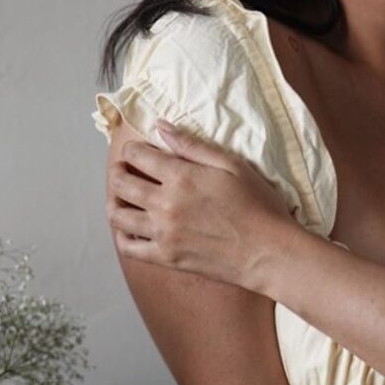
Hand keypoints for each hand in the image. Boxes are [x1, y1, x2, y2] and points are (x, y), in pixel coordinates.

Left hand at [107, 119, 296, 289]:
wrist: (269, 252)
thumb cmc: (258, 205)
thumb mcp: (232, 164)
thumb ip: (193, 145)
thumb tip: (161, 127)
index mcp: (180, 176)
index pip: (137, 155)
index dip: (132, 149)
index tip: (137, 150)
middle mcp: (165, 204)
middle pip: (120, 183)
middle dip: (117, 171)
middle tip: (123, 170)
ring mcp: (163, 233)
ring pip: (117, 215)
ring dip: (114, 202)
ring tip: (123, 198)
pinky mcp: (166, 258)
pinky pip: (129, 247)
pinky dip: (123, 235)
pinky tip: (131, 228)